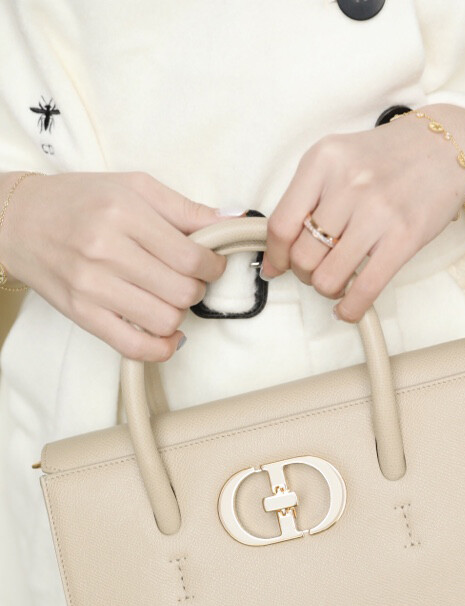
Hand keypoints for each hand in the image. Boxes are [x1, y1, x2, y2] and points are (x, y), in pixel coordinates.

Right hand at [0, 171, 243, 359]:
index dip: (213, 266)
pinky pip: (133, 346)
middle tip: (188, 280)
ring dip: (178, 314)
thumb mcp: (133, 186)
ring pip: (164, 320)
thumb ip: (184, 208)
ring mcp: (92, 285)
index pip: (191, 257)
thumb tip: (233, 221)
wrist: (19, 220)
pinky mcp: (82, 314)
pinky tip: (167, 336)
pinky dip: (160, 348)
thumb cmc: (79, 200)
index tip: (211, 265)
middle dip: (196, 290)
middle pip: (182, 291)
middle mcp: (106, 249)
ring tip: (168, 298)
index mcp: (124, 212)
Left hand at [260, 104, 464, 322]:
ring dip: (327, 289)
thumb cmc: (387, 159)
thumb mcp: (337, 161)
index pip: (281, 225)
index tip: (277, 267)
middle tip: (318, 268)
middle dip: (304, 273)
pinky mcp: (404, 236)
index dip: (275, 256)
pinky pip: (365, 289)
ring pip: (327, 277)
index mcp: (323, 160)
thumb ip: (305, 201)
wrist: (445, 146)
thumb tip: (275, 259)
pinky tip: (349, 307)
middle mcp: (348, 182)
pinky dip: (350, 309)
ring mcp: (377, 210)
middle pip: (303, 256)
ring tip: (338, 281)